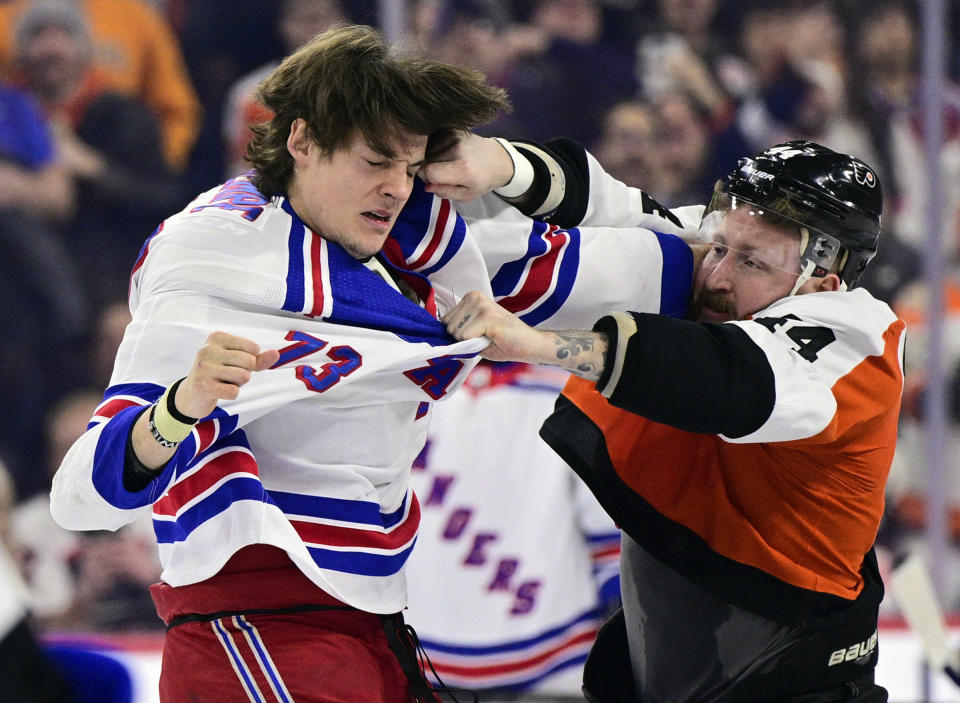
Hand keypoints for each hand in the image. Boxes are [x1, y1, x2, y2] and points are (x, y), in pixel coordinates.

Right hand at [175, 331, 280, 418]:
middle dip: (245, 373)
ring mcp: (204, 368)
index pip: (253, 348)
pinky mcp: (204, 386)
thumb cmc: (218, 374)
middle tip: (229, 375)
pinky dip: (232, 394)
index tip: (234, 364)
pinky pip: (234, 392)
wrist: (191, 393)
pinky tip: (219, 391)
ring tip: (223, 382)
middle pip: (249, 362)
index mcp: (217, 337)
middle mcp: (208, 349)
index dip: (251, 360)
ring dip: (238, 384)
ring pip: (244, 376)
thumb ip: (258, 358)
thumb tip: (277, 354)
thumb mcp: (237, 361)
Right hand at [419, 132, 513, 201]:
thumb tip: (426, 186)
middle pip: (425, 159)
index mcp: (462, 168)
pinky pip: (432, 140)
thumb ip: (445, 192)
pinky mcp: (452, 129)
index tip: (433, 182)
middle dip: (428, 168)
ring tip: (446, 163)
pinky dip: (435, 148)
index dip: (426, 179)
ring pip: (427, 149)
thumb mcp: (466, 195)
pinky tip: (446, 153)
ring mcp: (454, 136)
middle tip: (442, 174)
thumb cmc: (482, 181)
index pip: (428, 172)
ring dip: (431, 158)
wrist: (498, 159)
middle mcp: (457, 149)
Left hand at [443, 292, 608, 378]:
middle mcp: (475, 297)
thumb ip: (458, 332)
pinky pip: (465, 336)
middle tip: (484, 337)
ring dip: (472, 341)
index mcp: (471, 298)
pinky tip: (494, 338)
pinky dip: (477, 344)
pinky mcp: (488, 316)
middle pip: (448, 326)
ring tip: (489, 337)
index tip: (475, 335)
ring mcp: (482, 305)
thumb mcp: (475, 335)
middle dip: (464, 339)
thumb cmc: (502, 342)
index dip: (458, 334)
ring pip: (456, 332)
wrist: (529, 346)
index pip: (444, 320)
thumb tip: (438, 338)